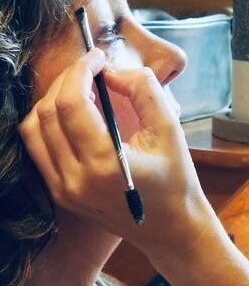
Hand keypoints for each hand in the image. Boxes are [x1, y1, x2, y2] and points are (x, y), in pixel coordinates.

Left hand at [19, 50, 217, 257]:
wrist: (172, 228)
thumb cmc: (178, 180)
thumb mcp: (171, 129)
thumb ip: (143, 91)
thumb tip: (111, 71)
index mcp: (105, 164)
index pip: (72, 103)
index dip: (81, 71)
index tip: (97, 57)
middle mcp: (76, 180)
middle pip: (48, 112)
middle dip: (67, 80)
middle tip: (90, 68)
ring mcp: (63, 189)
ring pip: (34, 128)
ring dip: (53, 99)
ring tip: (81, 89)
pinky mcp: (60, 193)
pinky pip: (38, 148)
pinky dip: (48, 122)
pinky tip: (73, 113)